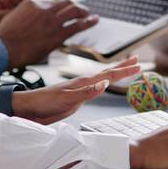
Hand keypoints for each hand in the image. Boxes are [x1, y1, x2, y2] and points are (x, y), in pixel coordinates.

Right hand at [0, 0, 98, 67]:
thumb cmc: (4, 38)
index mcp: (32, 3)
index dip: (59, 5)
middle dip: (74, 5)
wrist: (3, 49)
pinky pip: (77, 26)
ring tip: (89, 14)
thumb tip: (28, 16)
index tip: (63, 9)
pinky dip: (88, 22)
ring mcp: (52, 21)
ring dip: (84, 11)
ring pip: (74, 11)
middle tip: (80, 9)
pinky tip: (94, 20)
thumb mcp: (11, 16)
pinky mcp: (58, 35)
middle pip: (65, 2)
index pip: (51, 1)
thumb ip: (24, 13)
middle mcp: (44, 9)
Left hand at [12, 57, 140, 124]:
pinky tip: (104, 84)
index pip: (108, 75)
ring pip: (102, 79)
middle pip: (108, 73)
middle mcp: (83, 84)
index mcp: (83, 83)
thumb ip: (86, 93)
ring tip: (125, 69)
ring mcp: (79, 90)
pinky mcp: (75, 97)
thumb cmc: (45, 103)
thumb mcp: (66, 99)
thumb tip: (105, 84)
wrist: (29, 108)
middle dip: (123, 67)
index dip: (124, 71)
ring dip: (115, 74)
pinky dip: (104, 84)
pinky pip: (95, 88)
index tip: (138, 66)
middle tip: (137, 60)